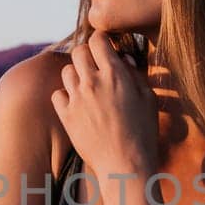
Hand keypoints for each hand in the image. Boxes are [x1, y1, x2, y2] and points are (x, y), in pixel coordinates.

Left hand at [50, 30, 158, 184]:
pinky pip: (57, 94)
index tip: (105, 49)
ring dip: (76, 75)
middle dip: (87, 55)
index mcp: (115, 74)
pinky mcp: (66, 116)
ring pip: (66, 71)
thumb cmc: (143, 133)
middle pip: (79, 51)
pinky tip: (76, 104)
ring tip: (87, 87)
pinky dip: (65, 96)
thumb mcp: (147, 99)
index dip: (102, 41)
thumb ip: (134, 73)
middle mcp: (92, 82)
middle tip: (95, 67)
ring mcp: (77, 99)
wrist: (125, 165)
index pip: (98, 40)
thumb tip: (122, 58)